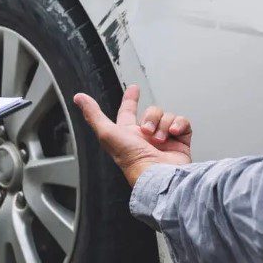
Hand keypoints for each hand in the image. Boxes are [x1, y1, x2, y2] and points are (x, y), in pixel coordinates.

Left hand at [73, 85, 191, 185]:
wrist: (158, 174)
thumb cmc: (131, 159)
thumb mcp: (107, 133)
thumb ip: (93, 114)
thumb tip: (79, 98)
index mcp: (128, 135)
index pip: (128, 112)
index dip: (130, 99)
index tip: (134, 88)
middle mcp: (146, 137)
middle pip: (151, 112)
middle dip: (150, 116)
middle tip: (147, 131)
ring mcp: (165, 140)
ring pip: (166, 116)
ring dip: (163, 124)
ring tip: (159, 139)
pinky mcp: (180, 143)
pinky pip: (183, 123)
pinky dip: (179, 125)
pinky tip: (173, 134)